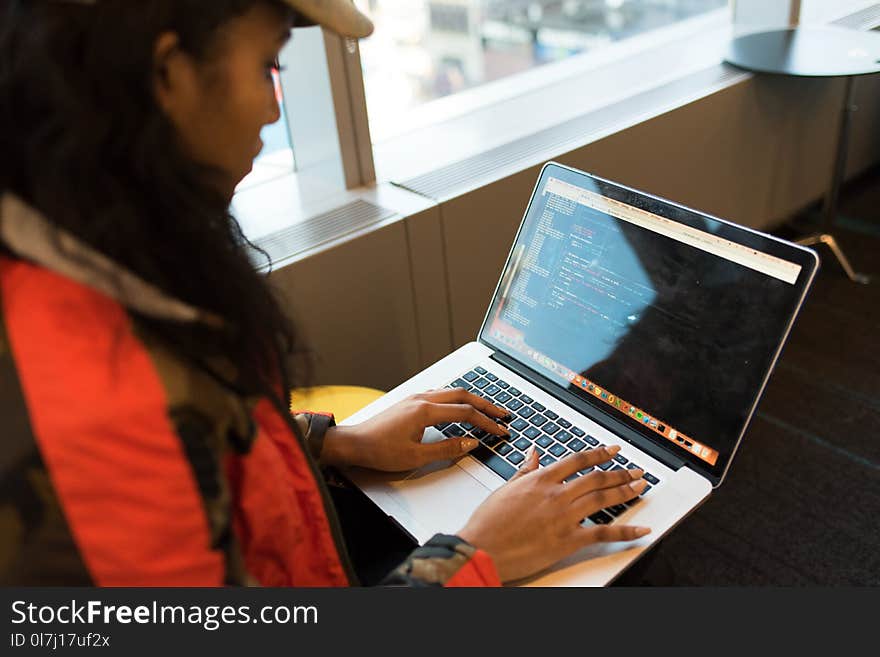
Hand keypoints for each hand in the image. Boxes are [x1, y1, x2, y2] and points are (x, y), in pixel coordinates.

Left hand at [321, 388, 510, 471]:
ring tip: (486, 410)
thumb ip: (446, 448)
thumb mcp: (416, 457)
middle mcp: (422, 399)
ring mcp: (415, 398)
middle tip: (503, 414)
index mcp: (425, 411)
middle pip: (463, 395)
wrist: (353, 443)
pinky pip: (440, 394)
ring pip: (452, 392)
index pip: (466, 413)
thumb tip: (470, 443)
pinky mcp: (410, 402)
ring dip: (472, 400)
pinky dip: (456, 399)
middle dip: (486, 405)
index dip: (486, 422)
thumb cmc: (379, 450)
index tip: (500, 430)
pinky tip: (459, 406)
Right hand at [457, 445, 650, 582]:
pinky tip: (641, 529)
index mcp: (540, 479)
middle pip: (596, 478)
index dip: (599, 454)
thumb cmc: (488, 522)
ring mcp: (564, 516)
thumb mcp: (505, 488)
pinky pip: (603, 533)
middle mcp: (556, 494)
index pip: (578, 460)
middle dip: (620, 473)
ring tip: (640, 487)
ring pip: (603, 499)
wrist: (482, 548)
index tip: (613, 451)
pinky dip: (626, 532)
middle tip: (636, 471)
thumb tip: (534, 453)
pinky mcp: (568, 540)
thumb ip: (525, 470)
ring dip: (626, 492)